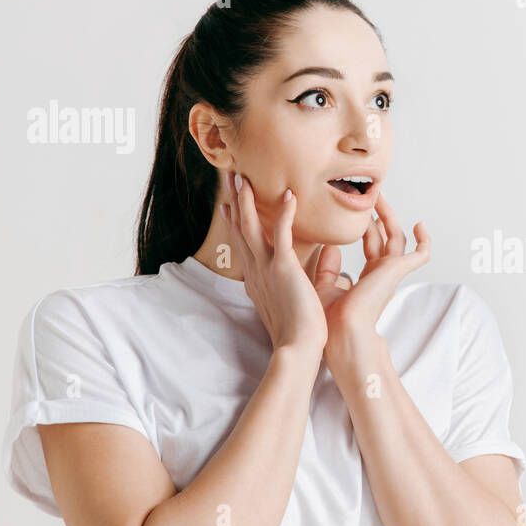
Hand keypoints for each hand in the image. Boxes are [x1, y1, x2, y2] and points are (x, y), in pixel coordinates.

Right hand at [221, 170, 330, 356]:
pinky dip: (284, 213)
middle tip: (229, 178)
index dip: (234, 222)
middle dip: (234, 202)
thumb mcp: (285, 305)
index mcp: (256, 280)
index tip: (227, 204)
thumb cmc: (297, 333)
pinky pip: (282, 234)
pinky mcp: (284, 268)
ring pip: (251, 227)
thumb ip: (286, 289)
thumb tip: (292, 284)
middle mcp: (256, 271)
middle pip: (240, 230)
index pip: (242, 245)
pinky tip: (288, 195)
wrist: (298, 348)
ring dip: (246, 201)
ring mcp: (267, 269)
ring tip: (243, 177)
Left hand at [313, 191, 430, 359]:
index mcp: (368, 278)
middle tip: (372, 195)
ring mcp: (391, 273)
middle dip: (379, 216)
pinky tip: (420, 225)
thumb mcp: (324, 286)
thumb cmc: (330, 318)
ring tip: (380, 196)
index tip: (360, 211)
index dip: (367, 229)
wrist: (342, 330)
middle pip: (385, 237)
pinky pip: (420, 254)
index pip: (372, 247)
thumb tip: (329, 246)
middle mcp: (382, 274)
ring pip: (396, 237)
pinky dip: (425, 241)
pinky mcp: (397, 271)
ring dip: (389, 216)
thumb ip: (328, 267)